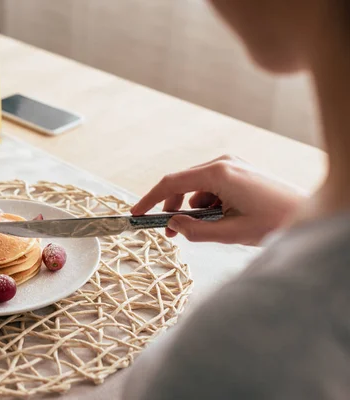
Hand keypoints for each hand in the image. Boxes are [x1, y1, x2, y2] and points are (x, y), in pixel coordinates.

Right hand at [130, 155, 305, 244]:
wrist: (311, 212)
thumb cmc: (276, 221)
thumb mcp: (231, 233)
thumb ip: (196, 231)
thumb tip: (172, 226)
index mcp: (218, 173)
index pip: (171, 183)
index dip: (149, 199)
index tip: (134, 214)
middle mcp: (222, 163)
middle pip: (182, 184)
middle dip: (172, 208)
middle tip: (169, 234)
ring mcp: (231, 165)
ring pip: (196, 188)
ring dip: (192, 209)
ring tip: (206, 230)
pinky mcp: (238, 172)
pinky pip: (210, 188)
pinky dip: (207, 205)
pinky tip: (222, 220)